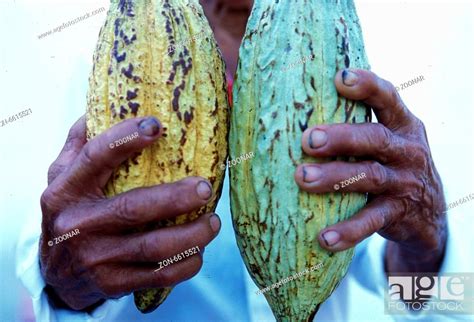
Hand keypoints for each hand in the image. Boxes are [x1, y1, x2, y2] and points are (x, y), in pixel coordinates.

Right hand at [39, 116, 220, 309]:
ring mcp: (96, 258)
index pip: (95, 157)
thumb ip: (79, 144)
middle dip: (176, 198)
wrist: (55, 275)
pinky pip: (158, 275)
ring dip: (192, 235)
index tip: (157, 126)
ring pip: (153, 246)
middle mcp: (78, 224)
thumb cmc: (70, 214)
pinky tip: (198, 252)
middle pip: (134, 208)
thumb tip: (100, 106)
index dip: (126, 138)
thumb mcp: (62, 178)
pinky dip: (185, 265)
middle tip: (205, 187)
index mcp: (66, 190)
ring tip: (213, 222)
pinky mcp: (113, 283)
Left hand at [294, 69, 446, 272]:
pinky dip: (348, 230)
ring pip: (369, 177)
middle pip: (374, 138)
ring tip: (303, 178)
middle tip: (308, 139)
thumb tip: (299, 103)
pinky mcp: (397, 214)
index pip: (388, 98)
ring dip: (334, 178)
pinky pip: (371, 222)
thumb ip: (359, 124)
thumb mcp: (386, 141)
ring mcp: (404, 183)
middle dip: (341, 137)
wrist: (427, 213)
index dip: (367, 86)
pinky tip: (324, 238)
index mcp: (402, 125)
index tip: (340, 78)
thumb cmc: (390, 165)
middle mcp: (406, 150)